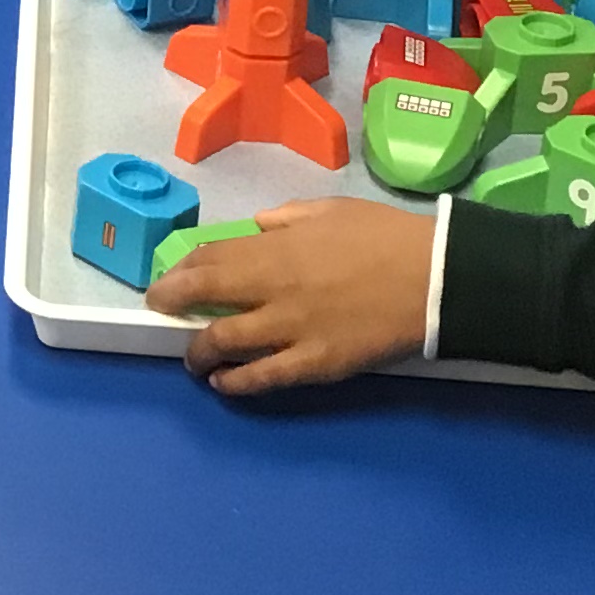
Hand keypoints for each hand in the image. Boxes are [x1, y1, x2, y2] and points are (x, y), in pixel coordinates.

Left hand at [144, 198, 434, 392]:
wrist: (433, 278)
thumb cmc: (385, 237)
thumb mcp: (329, 210)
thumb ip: (285, 220)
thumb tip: (256, 228)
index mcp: (276, 247)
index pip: (211, 256)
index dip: (182, 267)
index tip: (171, 276)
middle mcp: (273, 288)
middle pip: (206, 293)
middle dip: (172, 301)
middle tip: (161, 308)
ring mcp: (291, 328)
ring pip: (225, 341)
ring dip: (199, 351)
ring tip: (192, 357)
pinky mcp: (314, 362)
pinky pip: (264, 377)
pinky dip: (235, 382)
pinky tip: (223, 383)